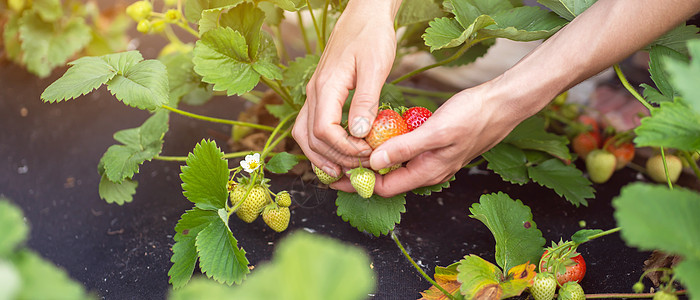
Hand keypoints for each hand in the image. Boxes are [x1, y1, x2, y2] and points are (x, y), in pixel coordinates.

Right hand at [292, 0, 401, 178]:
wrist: (364, 14)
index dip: (343, 149)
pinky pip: (312, 124)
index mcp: (326, 86)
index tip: (367, 153)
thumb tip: (360, 133)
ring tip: (341, 171)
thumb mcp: (375, 67)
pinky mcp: (322, 94)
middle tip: (359, 168)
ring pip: (304, 134)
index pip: (323, 130)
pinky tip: (337, 152)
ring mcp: (315, 93)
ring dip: (321, 155)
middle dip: (334, 157)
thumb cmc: (372, 36)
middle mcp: (314, 92)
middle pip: (310, 138)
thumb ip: (366, 101)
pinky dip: (321, 144)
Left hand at [330, 81, 527, 196]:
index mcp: (427, 172)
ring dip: (371, 162)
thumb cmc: (473, 116)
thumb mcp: (436, 131)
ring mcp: (432, 158)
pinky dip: (386, 149)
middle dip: (359, 175)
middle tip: (332, 166)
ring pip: (395, 167)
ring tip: (346, 153)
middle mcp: (428, 170)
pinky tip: (375, 137)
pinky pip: (404, 153)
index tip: (333, 177)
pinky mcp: (434, 145)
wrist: (502, 104)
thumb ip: (405, 148)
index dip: (357, 184)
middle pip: (386, 180)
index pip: (383, 187)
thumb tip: (374, 163)